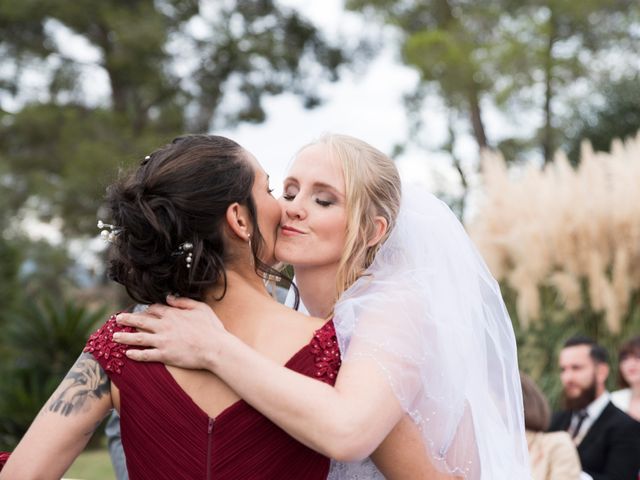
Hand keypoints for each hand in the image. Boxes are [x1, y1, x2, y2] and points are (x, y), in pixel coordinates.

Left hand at [112, 295, 226, 369]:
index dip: (146, 310)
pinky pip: (146, 355)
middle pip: (141, 321)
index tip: (140, 311)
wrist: (215, 348)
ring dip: (125, 337)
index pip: (154, 309)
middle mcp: (164, 326)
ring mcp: (163, 341)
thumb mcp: (200, 308)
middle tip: (116, 319)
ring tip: (114, 337)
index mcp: (173, 314)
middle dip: (127, 320)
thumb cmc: (211, 328)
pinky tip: (127, 354)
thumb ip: (183, 302)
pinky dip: (136, 355)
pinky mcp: (165, 355)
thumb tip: (169, 297)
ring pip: (139, 338)